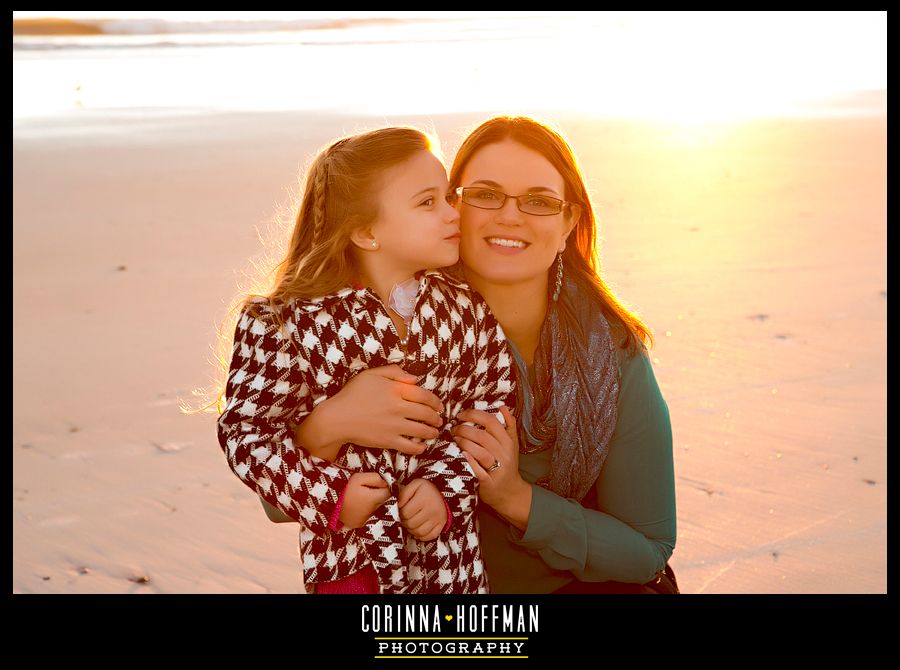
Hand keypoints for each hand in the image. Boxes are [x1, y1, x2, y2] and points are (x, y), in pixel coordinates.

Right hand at [297, 365, 443, 457]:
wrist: (336, 418)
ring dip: (432, 432)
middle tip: (439, 420)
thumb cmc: (351, 394)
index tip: (439, 406)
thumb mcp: (370, 375)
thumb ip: (393, 372)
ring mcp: (395, 426)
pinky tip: (422, 446)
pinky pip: (410, 446)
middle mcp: (399, 407)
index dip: (435, 401)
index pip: (424, 395)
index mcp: (396, 389)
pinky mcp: (388, 441)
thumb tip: (414, 379)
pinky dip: (419, 447)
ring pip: (422, 430)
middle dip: (436, 418)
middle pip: (426, 413)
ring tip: (434, 432)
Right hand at [338, 472, 390, 528]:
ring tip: (363, 498)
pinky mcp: (360, 524)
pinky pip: (369, 517)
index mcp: (374, 499)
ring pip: (377, 509)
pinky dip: (366, 511)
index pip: (388, 492)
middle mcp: (373, 511)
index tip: (375, 484)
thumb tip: (385, 482)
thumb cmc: (345, 489)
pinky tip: (359, 506)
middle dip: (379, 495)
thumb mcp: (359, 478)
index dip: (383, 487)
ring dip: (373, 503)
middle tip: (369, 490)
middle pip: (383, 502)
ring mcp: (367, 519)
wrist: (329, 503)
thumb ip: (375, 478)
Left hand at [398, 478, 446, 541]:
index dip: (400, 513)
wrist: (442, 491)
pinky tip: (418, 530)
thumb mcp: (414, 484)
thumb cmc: (426, 489)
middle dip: (405, 521)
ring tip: (411, 523)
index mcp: (423, 499)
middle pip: (411, 524)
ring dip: (411, 530)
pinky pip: (431, 536)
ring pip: (419, 532)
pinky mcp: (442, 524)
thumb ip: (404, 494)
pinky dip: (422, 536)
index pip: (405, 513)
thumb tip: (399, 506)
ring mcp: (437, 518)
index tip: (402, 510)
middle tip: (405, 517)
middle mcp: (431, 510)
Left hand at [452, 406, 530, 527]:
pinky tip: (462, 455)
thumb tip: (502, 407)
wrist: (510, 492)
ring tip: (454, 439)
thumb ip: (509, 425)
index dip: (475, 415)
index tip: (461, 415)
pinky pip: (479, 471)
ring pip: (481, 452)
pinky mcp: (489, 482)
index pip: (492, 422)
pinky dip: (470, 461)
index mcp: (508, 442)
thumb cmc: (507, 464)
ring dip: (464, 443)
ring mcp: (497, 468)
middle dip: (465, 429)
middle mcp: (504, 454)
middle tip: (454, 428)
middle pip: (483, 436)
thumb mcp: (512, 444)